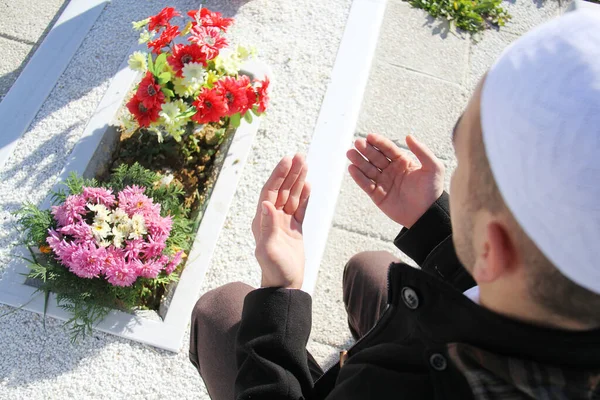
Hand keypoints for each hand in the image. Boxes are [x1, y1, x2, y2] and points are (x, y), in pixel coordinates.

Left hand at [251, 154, 310, 288]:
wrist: (285, 285)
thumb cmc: (275, 269)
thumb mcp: (269, 248)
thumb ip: (268, 225)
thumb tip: (266, 203)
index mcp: (262, 220)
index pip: (270, 191)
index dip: (278, 175)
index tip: (287, 161)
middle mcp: (271, 218)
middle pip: (281, 189)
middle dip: (290, 172)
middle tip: (300, 156)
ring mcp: (284, 222)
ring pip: (291, 196)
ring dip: (298, 180)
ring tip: (305, 164)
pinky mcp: (294, 229)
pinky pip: (299, 208)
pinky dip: (304, 196)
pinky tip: (308, 184)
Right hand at [346, 133, 444, 227]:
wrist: (427, 214)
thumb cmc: (432, 190)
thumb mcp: (433, 168)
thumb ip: (422, 151)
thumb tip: (408, 136)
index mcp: (402, 162)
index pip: (388, 149)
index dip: (379, 142)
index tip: (370, 136)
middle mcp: (391, 170)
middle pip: (375, 157)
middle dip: (366, 150)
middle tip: (357, 143)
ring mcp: (383, 182)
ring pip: (368, 169)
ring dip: (359, 161)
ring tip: (350, 153)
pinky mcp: (377, 195)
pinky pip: (366, 184)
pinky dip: (358, 177)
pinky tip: (352, 168)